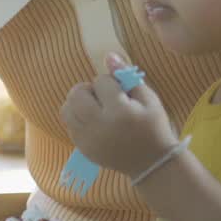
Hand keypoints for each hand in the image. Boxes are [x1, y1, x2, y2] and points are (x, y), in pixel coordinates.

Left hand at [61, 54, 177, 176]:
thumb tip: (108, 56)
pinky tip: (94, 120)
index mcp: (119, 112)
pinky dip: (77, 117)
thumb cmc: (153, 127)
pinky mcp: (82, 148)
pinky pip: (68, 124)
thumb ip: (127, 76)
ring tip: (96, 108)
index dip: (111, 82)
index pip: (101, 82)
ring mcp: (88, 139)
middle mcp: (99, 126)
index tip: (121, 91)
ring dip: (79, 103)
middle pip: (76, 93)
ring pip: (67, 108)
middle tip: (103, 97)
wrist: (151, 163)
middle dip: (88, 89)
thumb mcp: (148, 98)